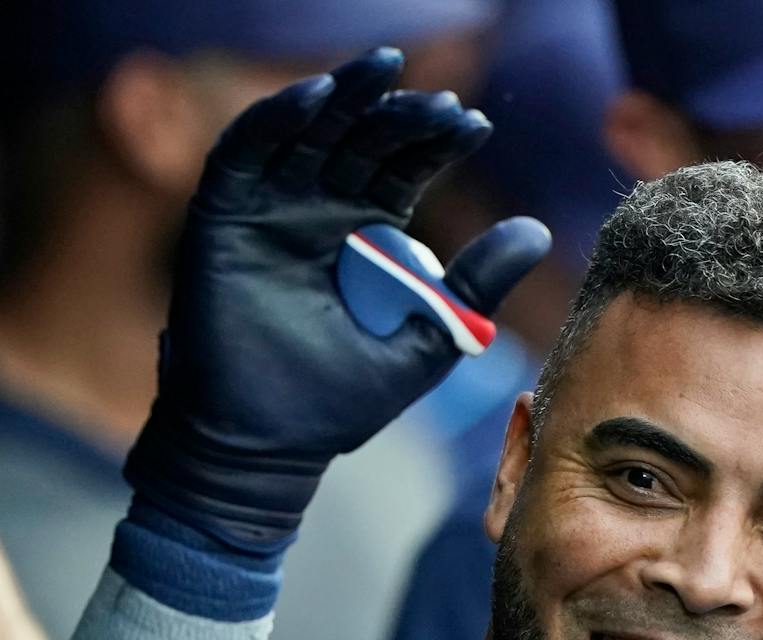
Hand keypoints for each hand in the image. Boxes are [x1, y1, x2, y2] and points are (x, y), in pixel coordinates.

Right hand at [127, 47, 550, 552]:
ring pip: (308, 131)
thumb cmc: (341, 402)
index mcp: (366, 232)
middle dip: (399, 113)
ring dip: (343, 96)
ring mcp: (270, 208)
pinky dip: (276, 117)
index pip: (404, 166)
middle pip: (361, 139)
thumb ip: (478, 285)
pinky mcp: (223, 215)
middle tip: (439, 103)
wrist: (268, 444)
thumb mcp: (429, 338)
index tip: (474, 127)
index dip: (435, 142)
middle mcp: (318, 209)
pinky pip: (245, 151)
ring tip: (383, 71)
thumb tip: (540, 230)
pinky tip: (316, 97)